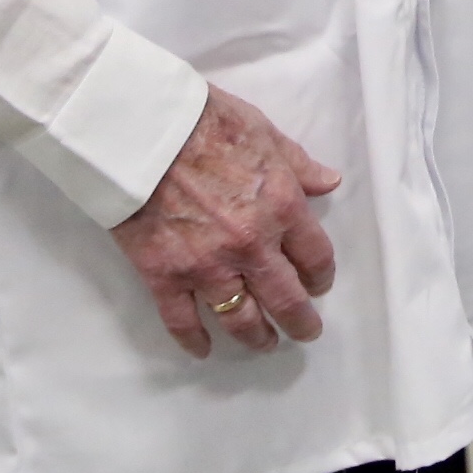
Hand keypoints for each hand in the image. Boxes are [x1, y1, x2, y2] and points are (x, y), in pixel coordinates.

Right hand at [110, 85, 342, 358]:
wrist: (143, 130)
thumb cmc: (207, 122)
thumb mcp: (266, 134)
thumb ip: (299, 166)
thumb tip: (329, 183)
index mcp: (281, 207)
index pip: (315, 256)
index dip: (321, 275)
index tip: (319, 283)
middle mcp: (250, 245)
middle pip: (285, 299)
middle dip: (300, 321)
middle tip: (305, 332)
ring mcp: (206, 266)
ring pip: (239, 319)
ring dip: (256, 337)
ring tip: (263, 343)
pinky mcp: (164, 276)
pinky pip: (182, 322)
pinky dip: (194, 342)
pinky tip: (203, 350)